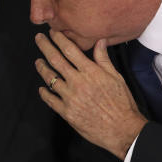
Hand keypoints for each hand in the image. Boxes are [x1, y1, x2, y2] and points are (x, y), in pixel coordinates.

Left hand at [35, 30, 146, 159]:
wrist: (122, 129)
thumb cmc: (122, 103)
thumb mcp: (116, 77)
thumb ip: (103, 59)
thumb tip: (99, 41)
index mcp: (90, 72)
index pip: (69, 50)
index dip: (58, 39)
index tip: (52, 33)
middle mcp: (78, 82)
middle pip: (55, 60)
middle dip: (45, 46)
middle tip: (38, 38)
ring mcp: (70, 98)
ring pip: (50, 78)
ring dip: (42, 68)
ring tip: (38, 62)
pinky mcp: (66, 112)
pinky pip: (50, 99)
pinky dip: (44, 92)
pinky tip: (42, 88)